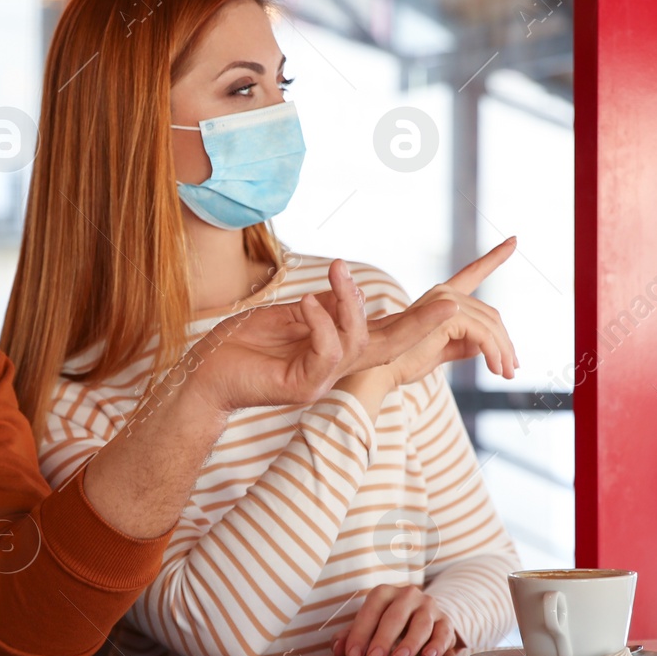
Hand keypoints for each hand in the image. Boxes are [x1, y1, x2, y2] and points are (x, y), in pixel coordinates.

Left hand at [185, 259, 455, 413]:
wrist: (201, 374)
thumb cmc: (241, 341)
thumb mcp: (290, 314)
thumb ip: (324, 304)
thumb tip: (350, 286)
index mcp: (342, 349)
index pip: (391, 331)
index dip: (424, 315)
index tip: (455, 292)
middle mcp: (340, 367)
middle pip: (394, 345)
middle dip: (423, 323)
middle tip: (452, 300)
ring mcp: (323, 380)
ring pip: (360, 343)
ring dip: (351, 302)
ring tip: (338, 268)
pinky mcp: (302, 387)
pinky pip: (325, 352)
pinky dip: (320, 322)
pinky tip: (306, 301)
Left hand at [331, 584, 456, 655]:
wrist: (423, 616)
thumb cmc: (389, 623)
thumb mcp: (369, 625)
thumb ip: (352, 636)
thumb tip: (337, 650)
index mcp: (384, 593)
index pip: (371, 609)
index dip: (360, 632)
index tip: (352, 655)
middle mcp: (408, 595)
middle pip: (395, 616)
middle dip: (383, 639)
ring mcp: (429, 607)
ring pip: (421, 623)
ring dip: (410, 643)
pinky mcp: (446, 621)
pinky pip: (444, 632)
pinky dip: (437, 645)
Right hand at [382, 237, 518, 387]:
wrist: (381, 371)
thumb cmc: (405, 361)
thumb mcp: (442, 350)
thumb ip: (464, 345)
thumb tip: (486, 347)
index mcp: (442, 298)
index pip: (473, 272)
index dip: (495, 256)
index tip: (514, 240)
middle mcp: (444, 293)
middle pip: (491, 316)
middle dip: (505, 343)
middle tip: (512, 369)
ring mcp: (444, 301)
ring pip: (491, 327)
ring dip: (503, 353)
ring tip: (506, 374)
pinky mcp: (448, 315)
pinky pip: (483, 335)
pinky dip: (494, 353)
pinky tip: (496, 368)